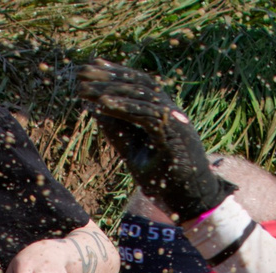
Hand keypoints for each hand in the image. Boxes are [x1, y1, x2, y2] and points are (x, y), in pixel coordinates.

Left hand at [74, 61, 225, 222]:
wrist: (192, 201)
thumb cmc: (165, 179)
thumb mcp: (133, 152)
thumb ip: (118, 131)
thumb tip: (95, 110)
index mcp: (163, 112)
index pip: (139, 84)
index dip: (116, 73)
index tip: (92, 67)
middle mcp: (171, 111)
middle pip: (139, 84)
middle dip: (109, 77)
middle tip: (82, 72)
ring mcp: (175, 121)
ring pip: (142, 96)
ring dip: (111, 90)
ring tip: (86, 89)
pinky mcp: (175, 135)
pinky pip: (146, 116)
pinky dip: (124, 108)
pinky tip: (102, 105)